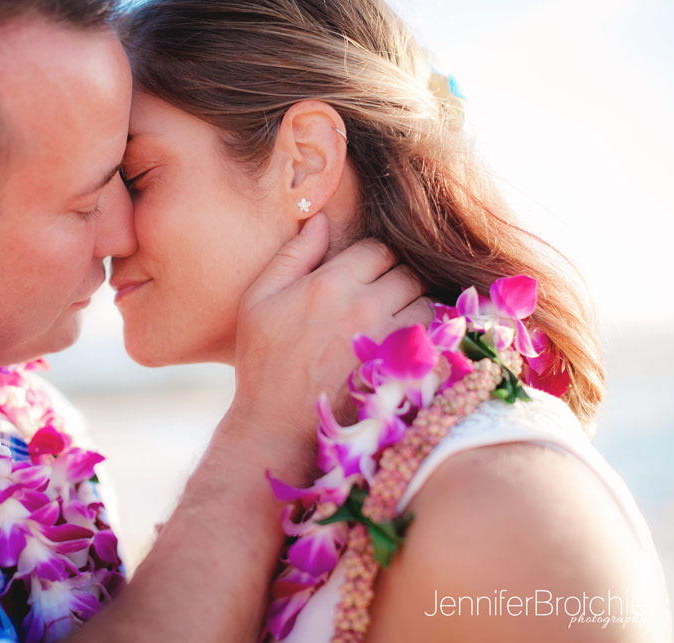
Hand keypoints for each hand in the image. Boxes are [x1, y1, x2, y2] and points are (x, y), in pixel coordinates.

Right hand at [230, 213, 431, 475]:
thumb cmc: (262, 363)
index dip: (374, 261)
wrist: (274, 428)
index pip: (378, 249)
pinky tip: (411, 351)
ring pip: (428, 304)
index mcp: (330, 283)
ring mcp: (389, 340)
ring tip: (397, 326)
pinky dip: (431, 342)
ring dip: (417, 310)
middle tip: (383, 302)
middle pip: (408, 273)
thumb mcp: (258, 300)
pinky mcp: (405, 372)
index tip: (365, 279)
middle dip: (399, 282)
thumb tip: (321, 219)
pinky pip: (437, 342)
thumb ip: (293, 255)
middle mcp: (365, 305)